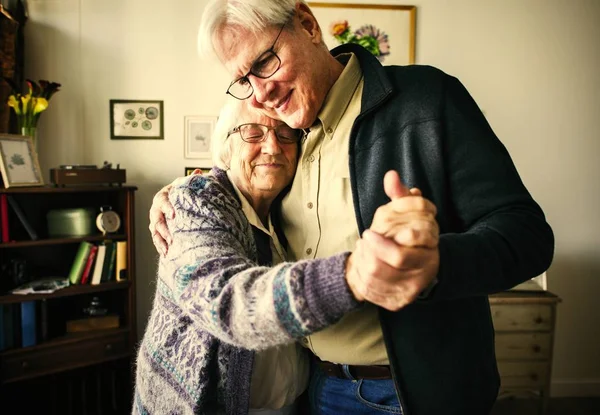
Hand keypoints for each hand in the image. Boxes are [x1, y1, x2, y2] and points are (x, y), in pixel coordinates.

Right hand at [148, 172, 199, 255]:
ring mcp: (155, 221)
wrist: (179, 200)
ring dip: (161, 241)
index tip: (173, 214)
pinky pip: (157, 240)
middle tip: (172, 237)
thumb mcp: (188, 185)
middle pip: (157, 219)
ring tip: (168, 249)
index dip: (167, 207)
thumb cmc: (184, 193)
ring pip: (155, 232)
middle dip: (164, 229)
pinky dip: (161, 247)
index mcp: (163, 196)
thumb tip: (198, 172)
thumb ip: (192, 180)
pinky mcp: (158, 231)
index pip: (163, 201)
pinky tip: (166, 254)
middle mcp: (157, 209)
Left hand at [345, 171, 439, 309]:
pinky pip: (375, 293)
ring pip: (379, 278)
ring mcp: (413, 289)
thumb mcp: (405, 213)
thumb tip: (391, 176)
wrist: (412, 267)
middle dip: (370, 251)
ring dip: (363, 263)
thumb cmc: (406, 234)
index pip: (407, 245)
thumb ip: (400, 196)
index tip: (367, 232)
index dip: (382, 242)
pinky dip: (362, 279)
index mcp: (430, 247)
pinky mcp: (399, 302)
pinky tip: (362, 268)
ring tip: (361, 251)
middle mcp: (426, 270)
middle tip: (362, 242)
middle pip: (390, 262)